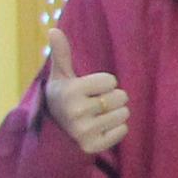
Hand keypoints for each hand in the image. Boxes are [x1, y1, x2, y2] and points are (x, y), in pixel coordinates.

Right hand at [41, 29, 128, 159]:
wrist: (52, 131)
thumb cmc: (63, 97)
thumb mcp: (61, 76)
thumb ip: (62, 53)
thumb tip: (54, 30)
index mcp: (71, 92)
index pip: (112, 81)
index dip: (103, 83)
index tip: (88, 89)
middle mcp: (76, 112)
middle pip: (121, 97)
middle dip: (112, 98)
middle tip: (94, 103)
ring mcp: (84, 132)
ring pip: (124, 114)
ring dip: (114, 113)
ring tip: (96, 115)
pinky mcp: (92, 147)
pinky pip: (123, 131)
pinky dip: (116, 129)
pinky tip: (99, 128)